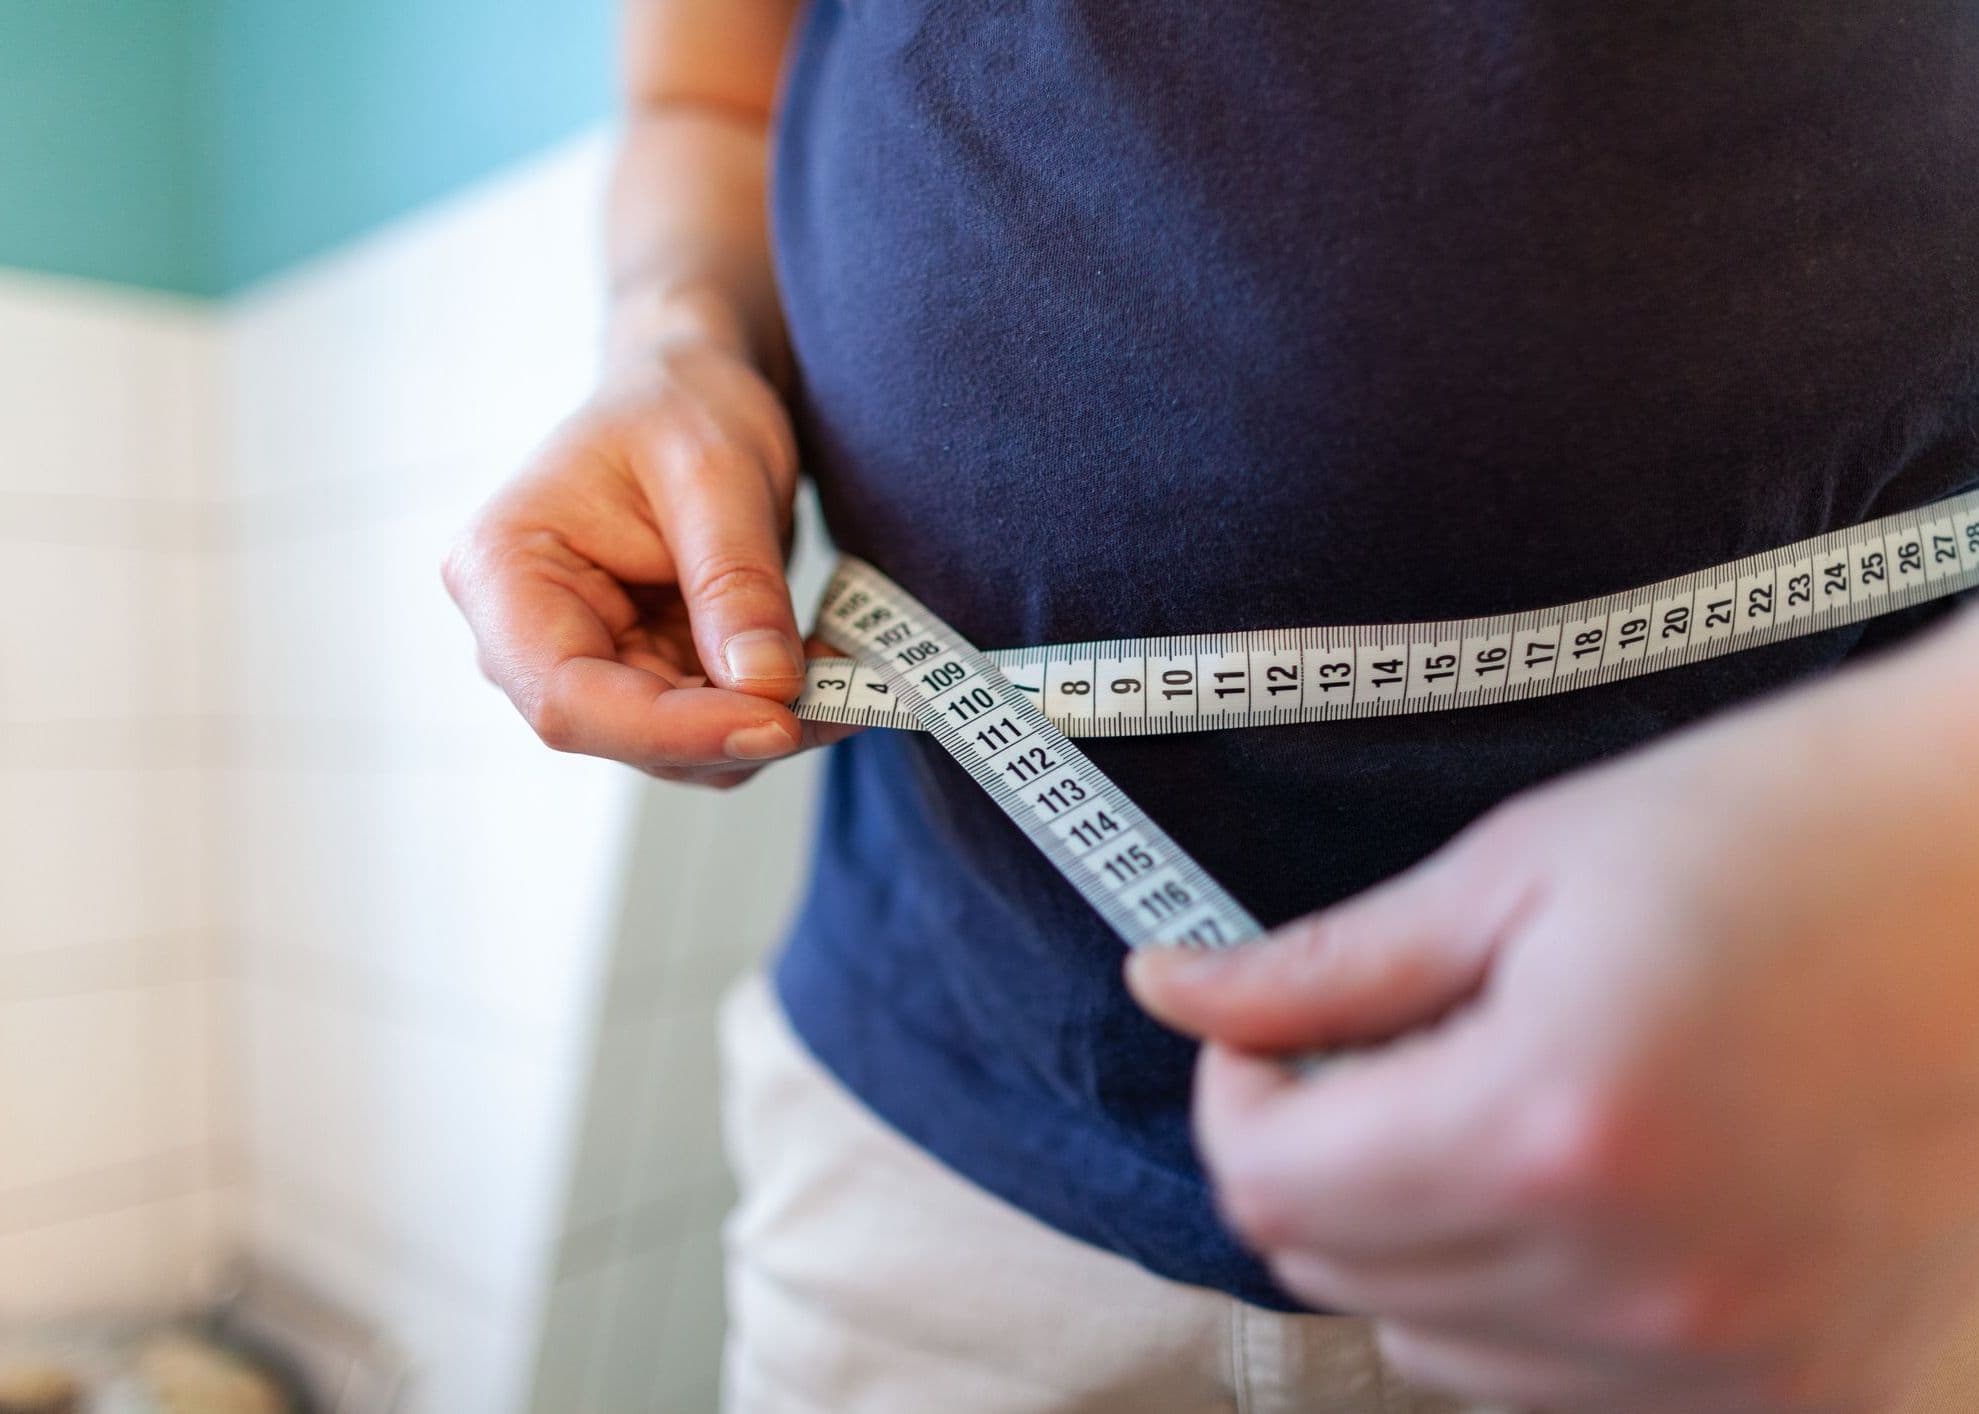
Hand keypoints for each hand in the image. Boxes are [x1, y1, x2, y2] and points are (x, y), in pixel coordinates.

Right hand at [445, 337, 838, 786]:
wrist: (692, 393)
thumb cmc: (683, 407)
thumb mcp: (717, 473)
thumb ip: (735, 581)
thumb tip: (766, 689)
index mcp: (503, 572)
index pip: (566, 698)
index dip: (671, 729)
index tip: (777, 721)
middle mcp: (525, 638)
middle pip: (623, 736)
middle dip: (734, 730)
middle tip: (847, 695)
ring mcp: (586, 667)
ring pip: (677, 752)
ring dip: (767, 727)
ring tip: (847, 670)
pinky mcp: (645, 682)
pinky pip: (711, 730)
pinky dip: (775, 714)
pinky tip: (825, 670)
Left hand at [1130, 653, 1978, 1412]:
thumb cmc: (1779, 830)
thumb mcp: (1521, 869)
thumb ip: (1330, 964)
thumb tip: (1171, 988)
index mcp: (1550, 1129)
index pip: (1270, 1187)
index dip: (1239, 1095)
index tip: (1269, 1038)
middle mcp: (1642, 1286)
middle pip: (1341, 1279)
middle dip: (1318, 1161)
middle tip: (1388, 1056)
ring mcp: (1738, 1365)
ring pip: (1446, 1355)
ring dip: (1422, 1241)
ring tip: (1505, 1110)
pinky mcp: (1815, 1395)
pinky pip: (1583, 1395)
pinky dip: (1540, 1306)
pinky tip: (1594, 1189)